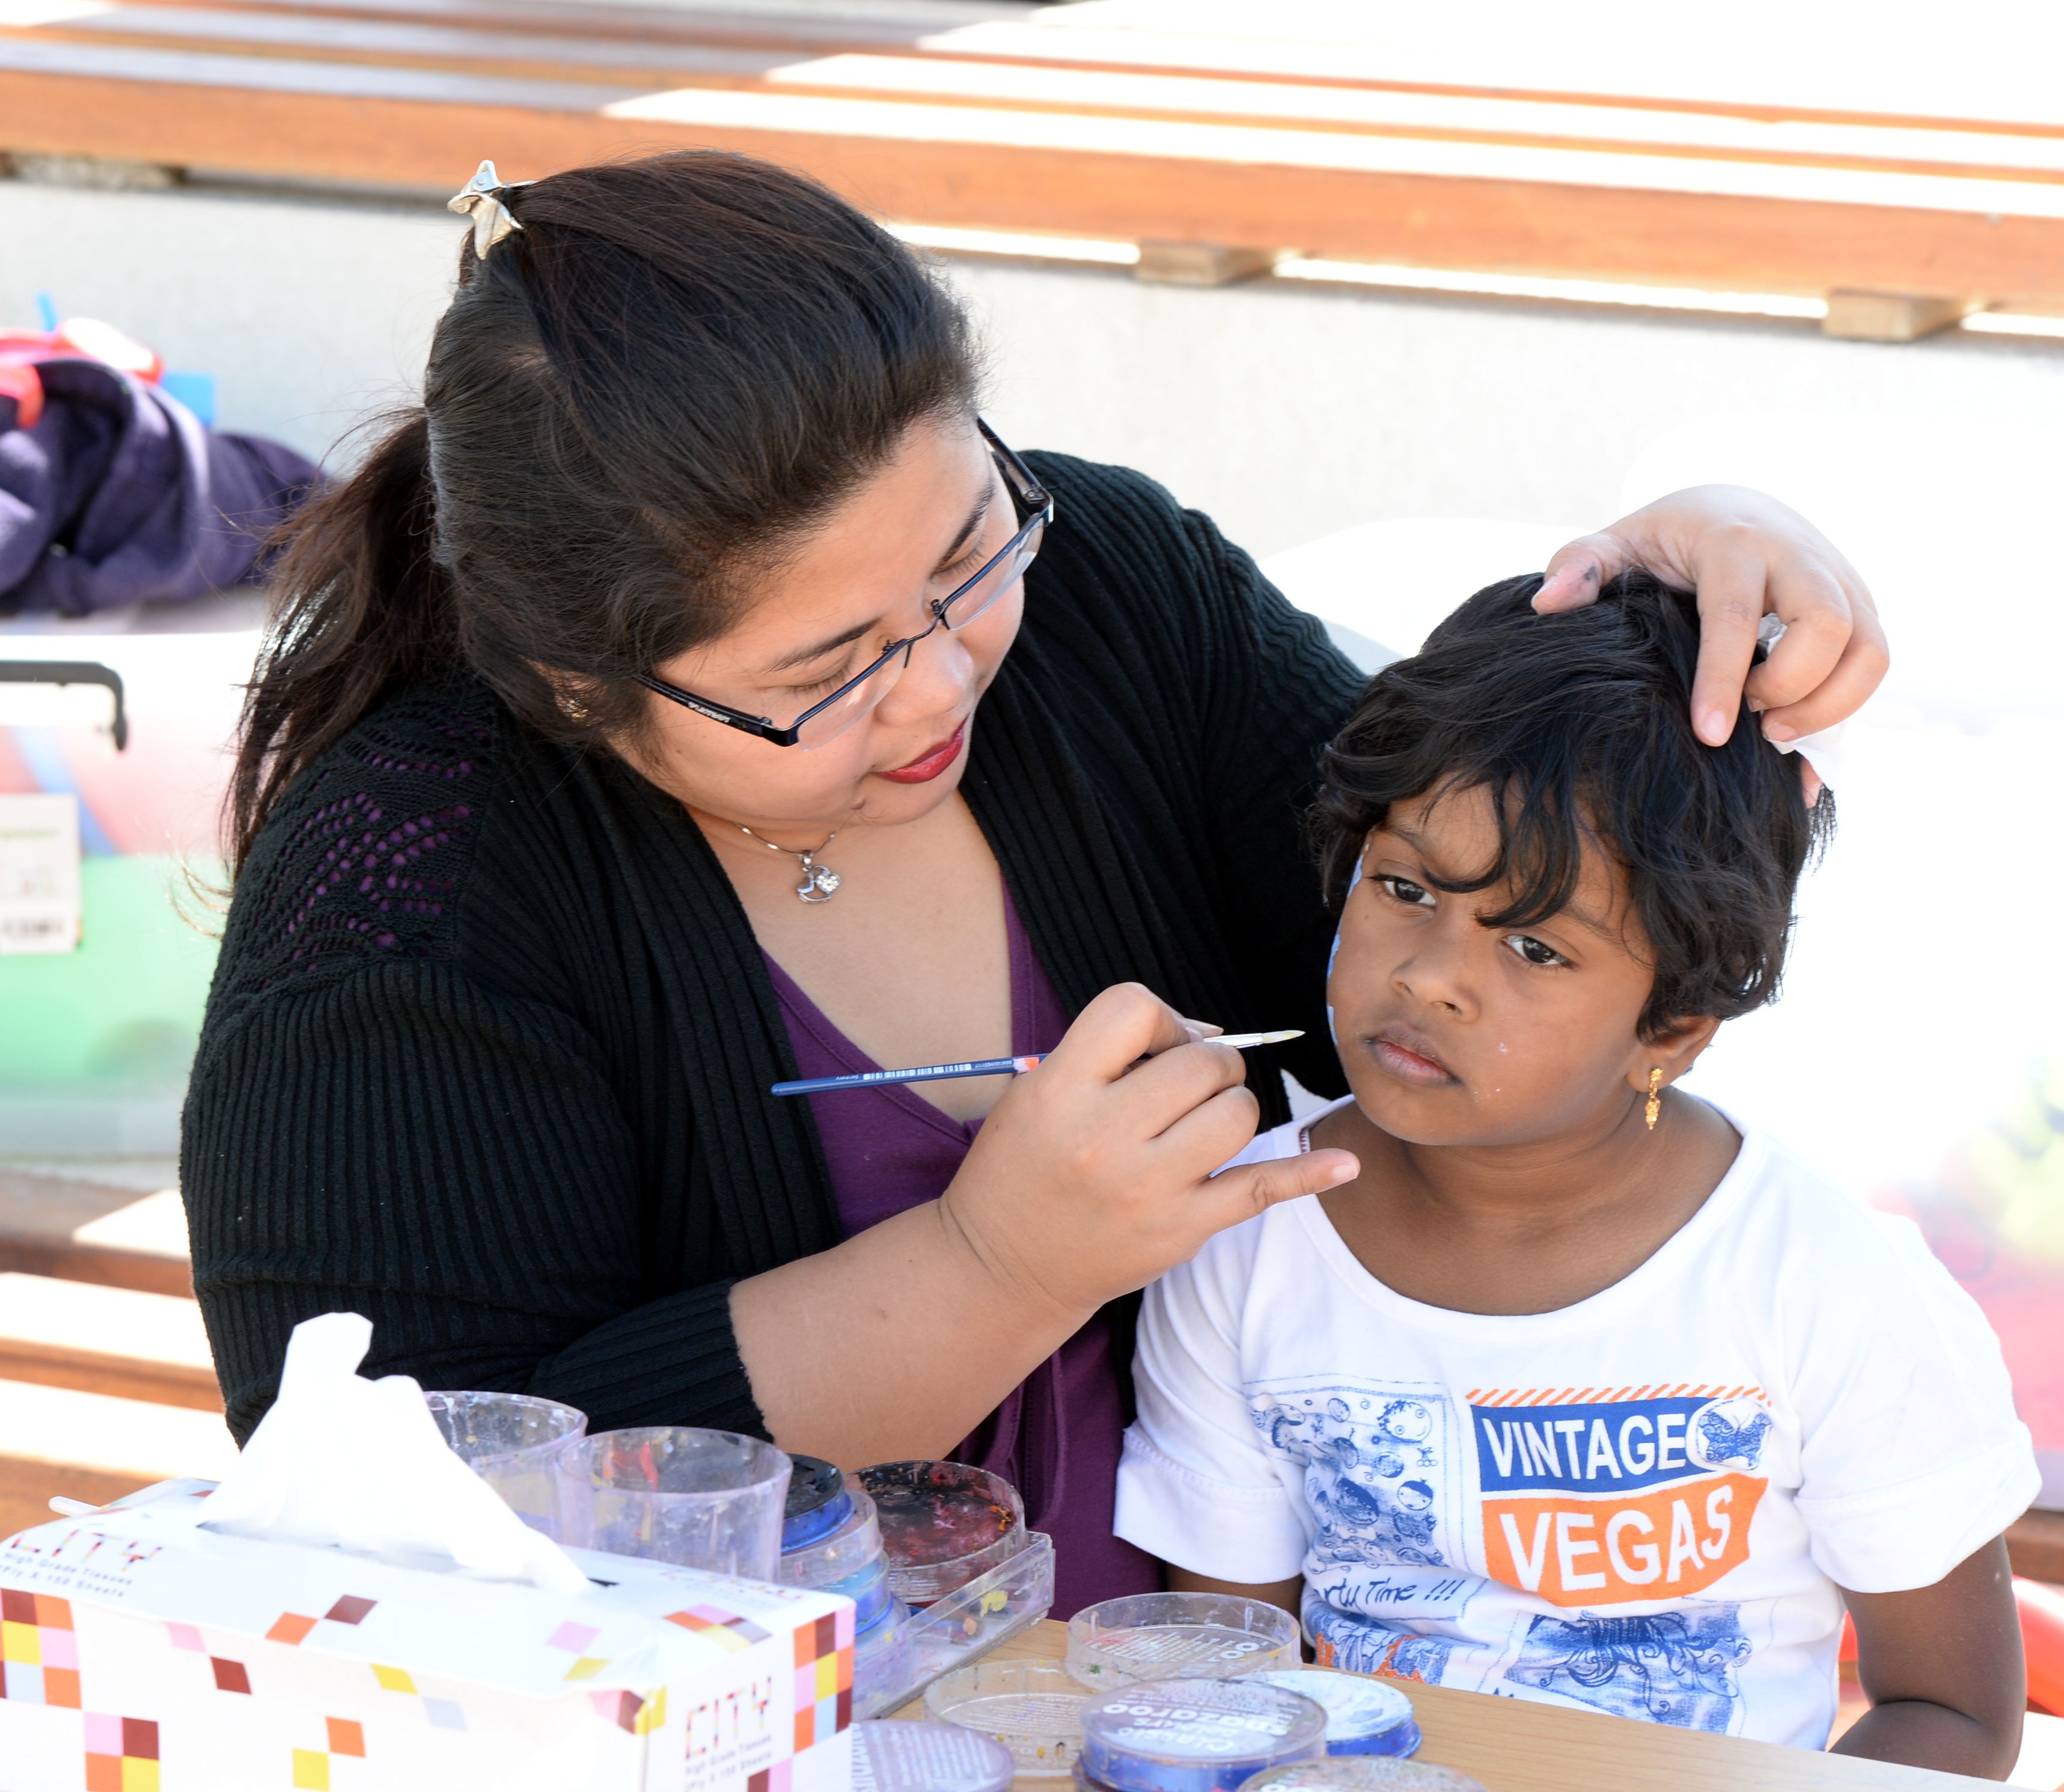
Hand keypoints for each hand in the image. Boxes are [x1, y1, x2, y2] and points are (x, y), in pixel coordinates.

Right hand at [940, 983, 1357, 1319]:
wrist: (1000, 1264)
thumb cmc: (1023, 1166)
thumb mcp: (1037, 1090)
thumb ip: (1112, 1054)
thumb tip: (1211, 1035)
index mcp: (1059, 1089)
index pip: (1134, 1008)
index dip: (1160, 1018)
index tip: (1154, 1046)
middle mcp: (1104, 1137)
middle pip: (1201, 1062)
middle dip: (1206, 1064)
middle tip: (1181, 1090)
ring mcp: (1147, 1188)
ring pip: (1237, 1114)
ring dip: (1230, 1107)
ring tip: (1198, 1125)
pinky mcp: (1180, 1231)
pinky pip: (1259, 1189)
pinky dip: (1308, 1175)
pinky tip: (1345, 1163)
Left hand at [1535, 486, 1886, 786]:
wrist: (1735, 507)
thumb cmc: (1668, 539)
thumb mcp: (1617, 544)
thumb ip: (1579, 569)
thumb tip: (1547, 605)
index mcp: (1734, 541)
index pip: (1736, 616)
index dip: (1724, 680)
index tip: (1710, 735)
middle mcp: (1801, 556)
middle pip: (1829, 627)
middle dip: (1792, 689)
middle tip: (1750, 726)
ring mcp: (1842, 580)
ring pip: (1870, 651)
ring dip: (1830, 705)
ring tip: (1773, 735)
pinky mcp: (1862, 606)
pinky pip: (1874, 667)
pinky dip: (1846, 715)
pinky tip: (1801, 755)